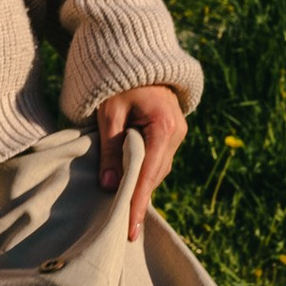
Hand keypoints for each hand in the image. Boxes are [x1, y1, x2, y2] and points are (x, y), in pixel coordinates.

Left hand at [95, 82, 188, 240]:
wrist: (139, 56)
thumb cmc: (120, 80)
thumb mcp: (109, 113)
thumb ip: (109, 149)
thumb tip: (107, 186)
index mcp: (164, 126)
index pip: (149, 173)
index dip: (137, 202)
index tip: (130, 228)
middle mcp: (177, 133)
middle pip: (156, 175)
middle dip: (139, 199)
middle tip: (125, 229)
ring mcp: (178, 133)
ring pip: (159, 169)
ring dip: (142, 187)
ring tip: (127, 214)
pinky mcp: (172, 133)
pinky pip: (159, 160)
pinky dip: (145, 174)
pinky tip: (132, 188)